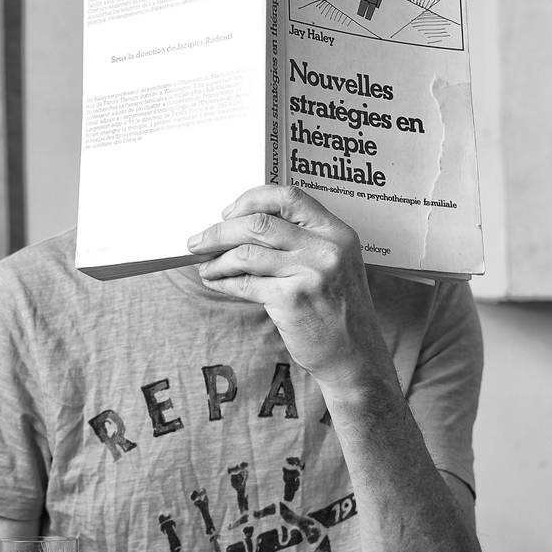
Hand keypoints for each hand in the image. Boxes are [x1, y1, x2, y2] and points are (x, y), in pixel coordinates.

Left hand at [186, 185, 390, 389]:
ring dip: (216, 259)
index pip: (289, 196)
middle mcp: (326, 248)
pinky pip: (243, 283)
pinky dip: (222, 281)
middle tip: (198, 241)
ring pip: (245, 253)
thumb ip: (299, 240)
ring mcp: (310, 273)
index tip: (229, 212)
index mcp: (337, 232)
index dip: (251, 199)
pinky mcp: (291, 299)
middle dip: (219, 231)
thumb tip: (240, 225)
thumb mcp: (333, 263)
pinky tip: (214, 281)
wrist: (354, 355)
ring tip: (205, 265)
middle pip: (258, 223)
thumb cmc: (336, 309)